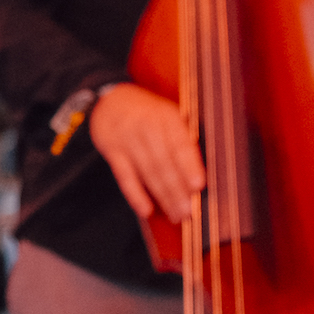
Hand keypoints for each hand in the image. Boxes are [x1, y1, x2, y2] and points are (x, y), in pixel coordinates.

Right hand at [87, 83, 204, 221]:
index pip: (179, 143)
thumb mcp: (168, 115)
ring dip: (162, 195)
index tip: (198, 185)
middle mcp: (146, 125)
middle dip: (177, 189)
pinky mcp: (110, 148)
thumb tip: (203, 172)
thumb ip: (183, 138)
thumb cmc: (148, 113)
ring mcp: (126, 137)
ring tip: (176, 215)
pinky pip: (124, 174)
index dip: (188, 164)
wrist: (109, 98)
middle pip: (163, 161)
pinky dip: (135, 193)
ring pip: (147, 170)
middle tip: (189, 211)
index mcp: (166, 116)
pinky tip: (145, 210)